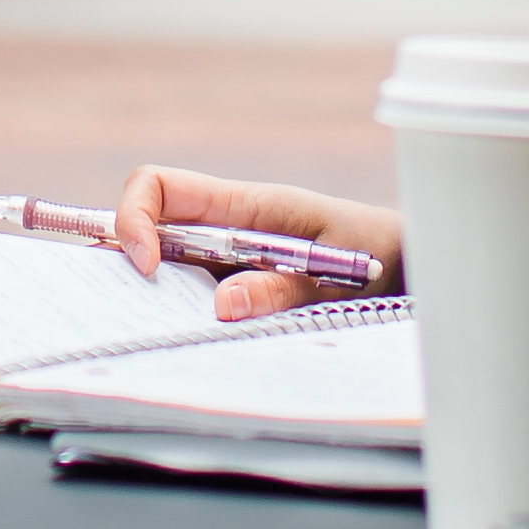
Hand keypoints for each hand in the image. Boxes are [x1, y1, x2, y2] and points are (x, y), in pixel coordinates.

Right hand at [109, 167, 403, 321]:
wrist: (403, 264)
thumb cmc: (373, 255)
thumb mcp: (336, 276)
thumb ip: (283, 290)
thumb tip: (224, 303)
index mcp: (244, 204)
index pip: (160, 185)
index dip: (135, 217)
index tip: (146, 266)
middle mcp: (224, 224)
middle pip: (146, 224)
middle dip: (124, 260)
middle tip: (132, 310)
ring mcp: (224, 256)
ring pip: (162, 261)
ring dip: (150, 295)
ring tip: (158, 334)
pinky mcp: (234, 284)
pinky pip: (188, 292)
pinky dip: (176, 314)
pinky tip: (191, 342)